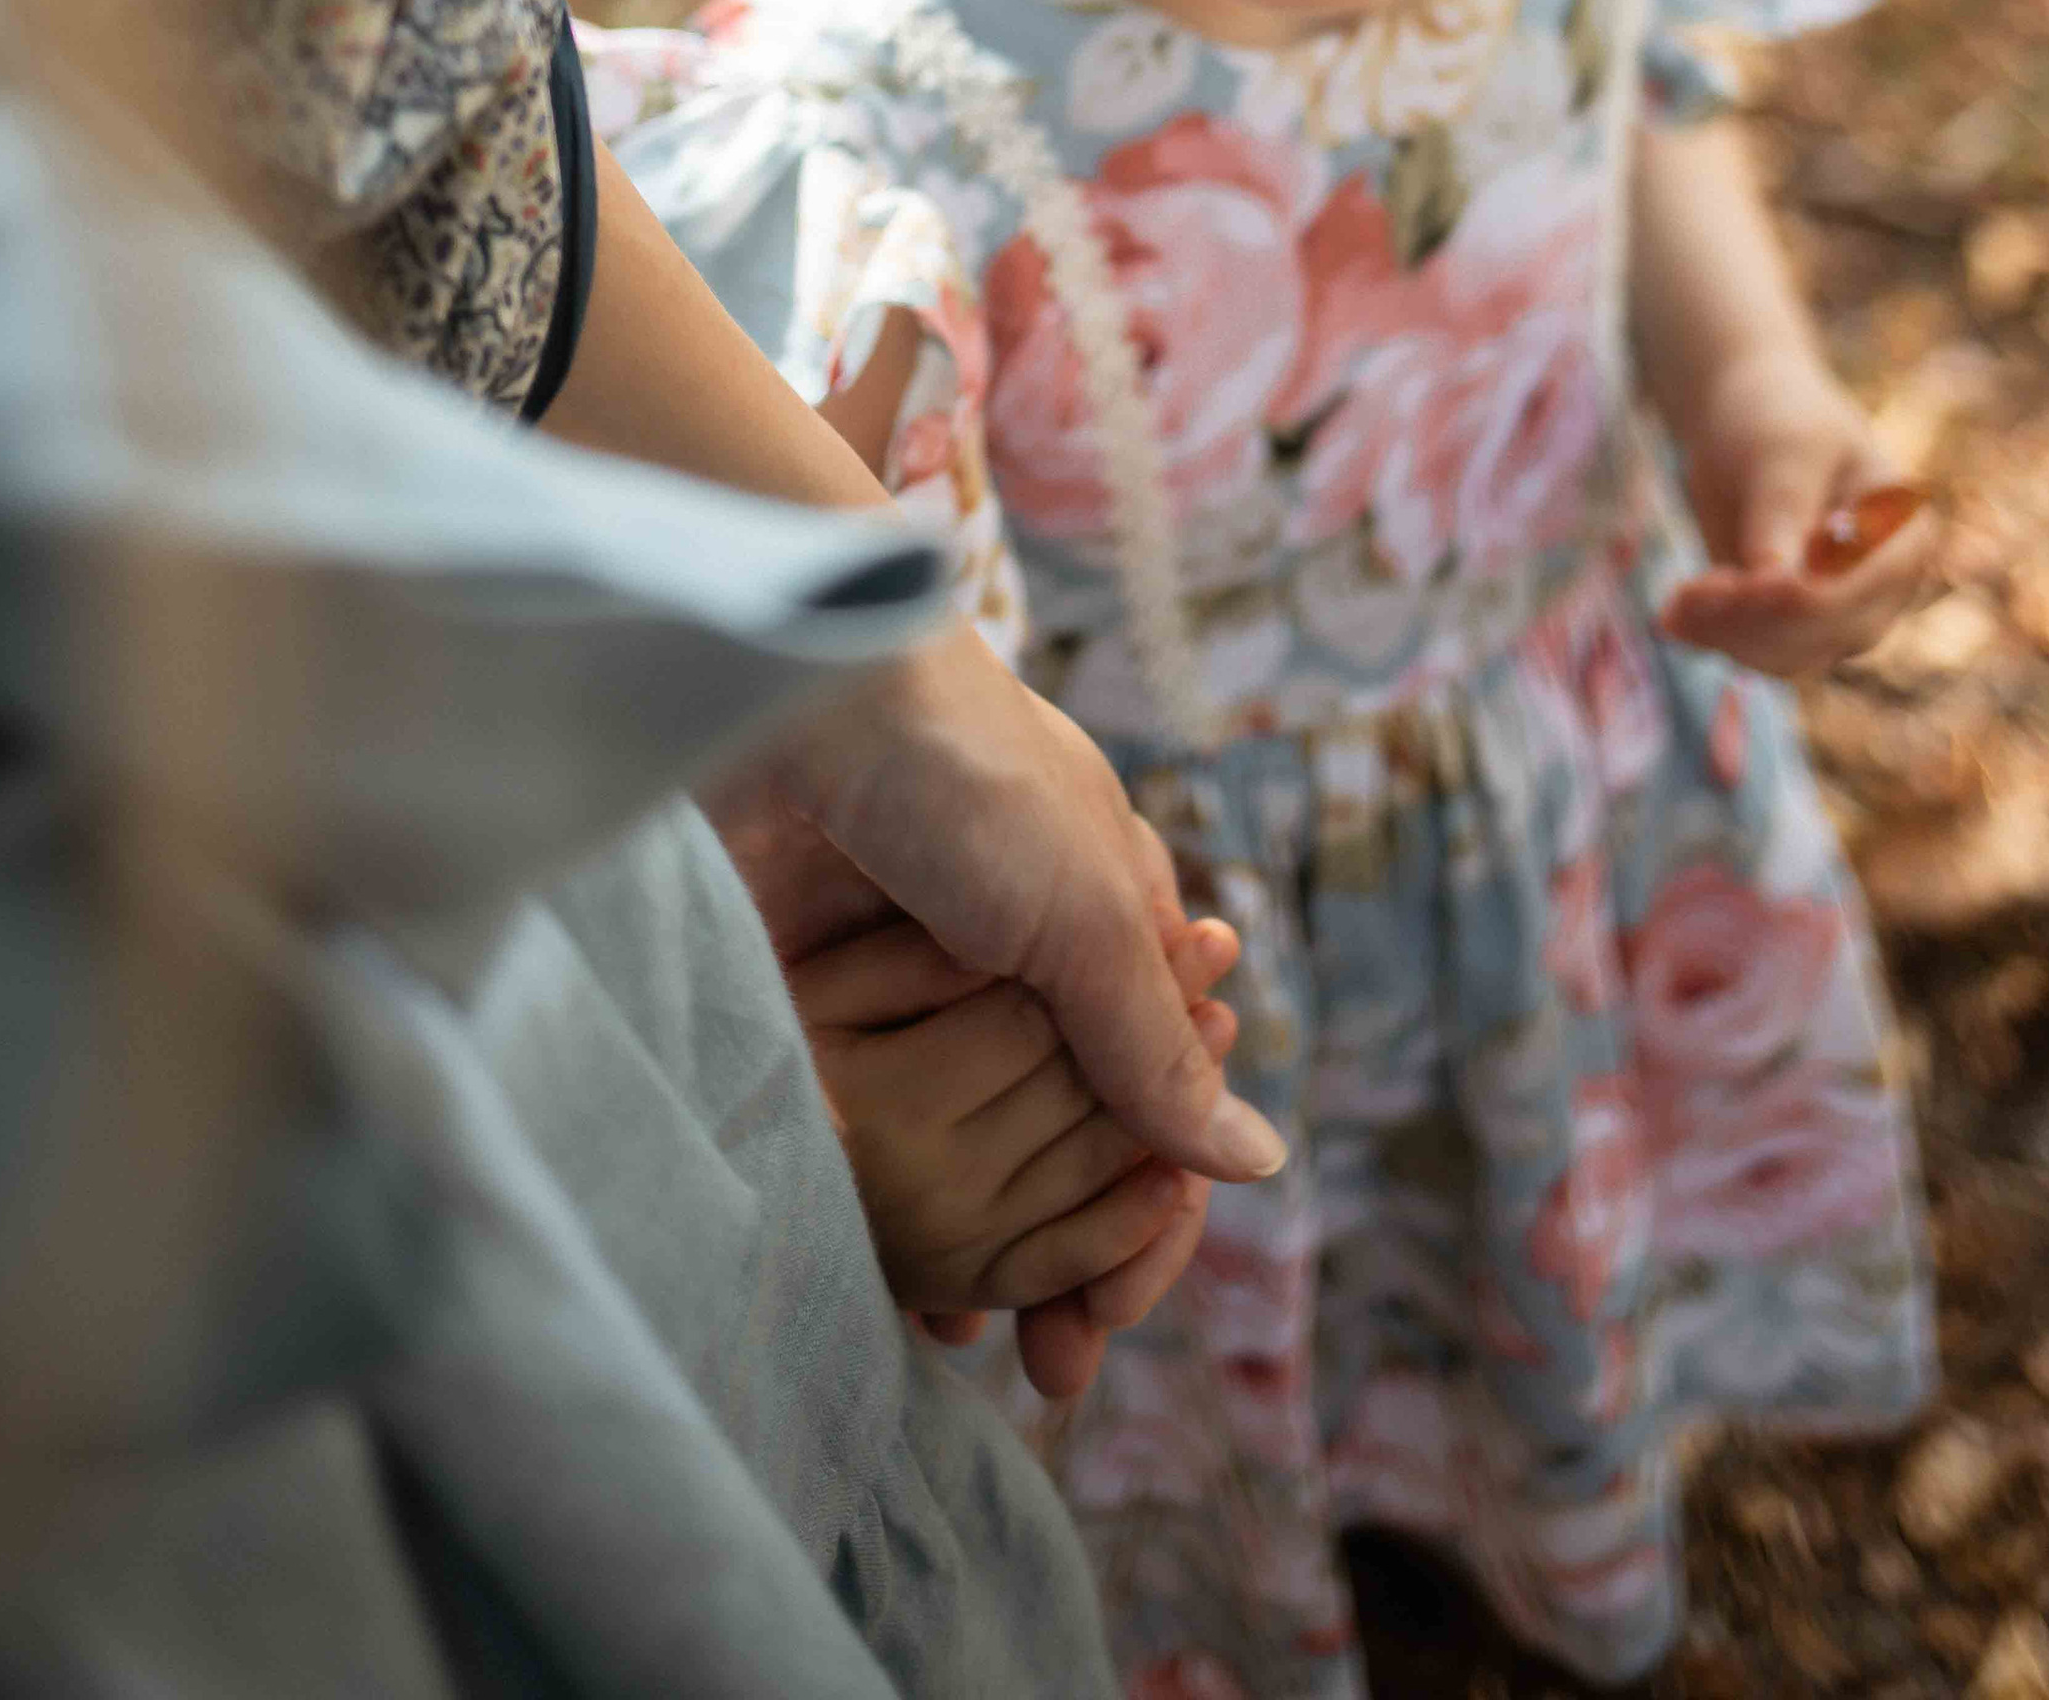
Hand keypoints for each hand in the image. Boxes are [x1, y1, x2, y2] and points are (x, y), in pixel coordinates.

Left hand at [721, 632, 1274, 1393]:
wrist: (792, 685)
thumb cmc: (968, 775)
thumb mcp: (1088, 912)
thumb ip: (1155, 1048)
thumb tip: (1256, 1159)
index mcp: (1101, 926)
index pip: (1154, 1094)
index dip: (1148, 1209)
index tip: (1114, 1309)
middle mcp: (1012, 963)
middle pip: (1060, 1142)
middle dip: (1068, 1258)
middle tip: (1055, 1364)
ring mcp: (910, 982)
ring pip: (963, 1151)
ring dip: (976, 1251)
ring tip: (971, 1341)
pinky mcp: (816, 995)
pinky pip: (866, 1130)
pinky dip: (883, 1208)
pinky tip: (888, 1279)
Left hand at [1656, 350, 1937, 678]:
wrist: (1744, 417)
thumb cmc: (1776, 418)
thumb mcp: (1782, 452)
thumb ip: (1782, 515)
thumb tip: (1776, 587)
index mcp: (1905, 536)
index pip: (1860, 590)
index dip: (1800, 600)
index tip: (1733, 586)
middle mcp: (1881, 588)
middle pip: (1826, 635)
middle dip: (1752, 621)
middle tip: (1684, 595)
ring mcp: (1838, 614)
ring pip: (1789, 657)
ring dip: (1725, 636)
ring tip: (1672, 606)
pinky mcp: (1791, 625)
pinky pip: (1756, 650)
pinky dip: (1713, 637)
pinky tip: (1672, 616)